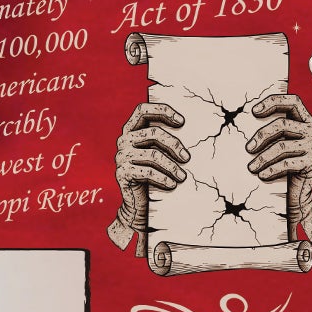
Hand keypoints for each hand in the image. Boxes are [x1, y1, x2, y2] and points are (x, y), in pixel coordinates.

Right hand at [114, 100, 188, 221]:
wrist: (136, 202)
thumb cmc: (151, 173)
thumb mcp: (156, 153)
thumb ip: (163, 141)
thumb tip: (190, 133)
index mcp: (131, 129)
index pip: (143, 110)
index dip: (162, 111)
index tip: (182, 121)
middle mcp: (124, 139)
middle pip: (153, 133)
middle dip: (174, 144)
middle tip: (187, 157)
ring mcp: (121, 156)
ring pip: (153, 155)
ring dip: (172, 166)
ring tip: (183, 176)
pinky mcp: (122, 173)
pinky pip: (148, 172)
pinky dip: (163, 178)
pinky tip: (172, 184)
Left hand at [248, 90, 311, 243]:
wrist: (300, 192)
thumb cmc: (286, 163)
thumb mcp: (282, 143)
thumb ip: (273, 132)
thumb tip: (246, 126)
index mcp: (305, 120)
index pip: (293, 102)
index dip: (274, 102)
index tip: (254, 111)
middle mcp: (311, 130)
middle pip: (282, 125)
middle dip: (261, 135)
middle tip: (248, 148)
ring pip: (282, 146)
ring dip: (263, 157)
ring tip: (251, 167)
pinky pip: (287, 164)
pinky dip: (272, 169)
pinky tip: (262, 175)